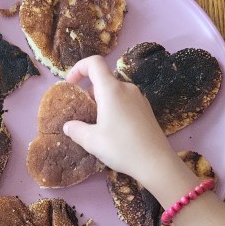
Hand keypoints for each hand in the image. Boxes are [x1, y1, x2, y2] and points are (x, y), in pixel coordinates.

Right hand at [64, 56, 181, 191]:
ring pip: (115, 91)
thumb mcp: (92, 141)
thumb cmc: (122, 148)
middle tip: (83, 113)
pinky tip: (114, 129)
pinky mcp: (146, 109)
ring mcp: (139, 98)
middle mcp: (126, 88)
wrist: (156, 162)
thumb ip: (76, 130)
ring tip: (98, 124)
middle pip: (104, 79)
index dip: (78, 68)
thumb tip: (68, 125)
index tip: (70, 84)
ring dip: (102, 102)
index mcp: (111, 90)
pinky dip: (115, 108)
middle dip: (89, 92)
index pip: (94, 63)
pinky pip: (125, 101)